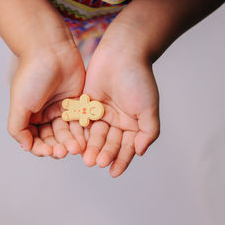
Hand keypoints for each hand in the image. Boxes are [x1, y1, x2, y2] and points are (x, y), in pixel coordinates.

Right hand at [8, 40, 85, 157]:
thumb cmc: (31, 76)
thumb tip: (25, 146)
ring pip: (68, 132)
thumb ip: (18, 128)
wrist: (50, 50)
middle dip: (59, 146)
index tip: (48, 151)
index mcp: (30, 116)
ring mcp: (63, 108)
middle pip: (54, 138)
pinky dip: (82, 130)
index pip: (36, 140)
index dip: (41, 148)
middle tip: (65, 151)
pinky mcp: (78, 102)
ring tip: (77, 147)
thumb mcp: (19, 104)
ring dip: (71, 141)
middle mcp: (46, 114)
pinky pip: (81, 121)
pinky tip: (85, 138)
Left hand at [82, 24, 159, 176]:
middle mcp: (117, 121)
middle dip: (103, 153)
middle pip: (109, 142)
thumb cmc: (139, 79)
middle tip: (95, 162)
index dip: (121, 160)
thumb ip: (148, 132)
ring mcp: (101, 113)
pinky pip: (82, 121)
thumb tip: (140, 152)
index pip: (127, 147)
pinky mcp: (87, 103)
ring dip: (90, 146)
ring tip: (85, 157)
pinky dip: (79, 131)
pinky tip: (75, 141)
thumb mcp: (149, 108)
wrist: (123, 52)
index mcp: (133, 124)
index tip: (113, 172)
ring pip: (94, 134)